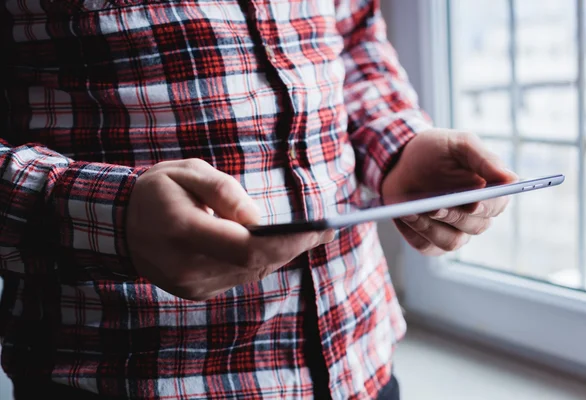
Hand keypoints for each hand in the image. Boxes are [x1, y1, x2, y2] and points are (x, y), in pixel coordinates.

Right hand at [126, 159, 333, 300]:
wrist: (120, 226)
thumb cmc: (157, 190)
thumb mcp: (187, 172)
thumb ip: (224, 191)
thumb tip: (259, 219)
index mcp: (183, 230)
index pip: (247, 246)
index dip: (288, 240)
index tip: (321, 229)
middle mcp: (187, 265)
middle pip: (256, 263)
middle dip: (295, 246)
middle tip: (327, 230)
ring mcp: (190, 284)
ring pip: (251, 273)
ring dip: (282, 254)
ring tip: (311, 235)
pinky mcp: (195, 292)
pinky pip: (239, 277)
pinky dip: (261, 261)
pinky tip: (277, 246)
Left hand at [381, 129, 517, 255]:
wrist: (399, 161)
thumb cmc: (434, 151)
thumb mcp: (459, 144)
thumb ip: (484, 159)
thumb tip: (512, 179)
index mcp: (489, 193)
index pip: (496, 206)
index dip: (485, 207)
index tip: (472, 203)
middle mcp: (475, 216)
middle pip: (474, 226)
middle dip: (453, 216)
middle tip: (433, 206)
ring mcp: (454, 231)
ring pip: (451, 242)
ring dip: (431, 227)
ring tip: (412, 210)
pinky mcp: (430, 241)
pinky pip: (426, 246)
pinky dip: (415, 232)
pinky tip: (405, 216)